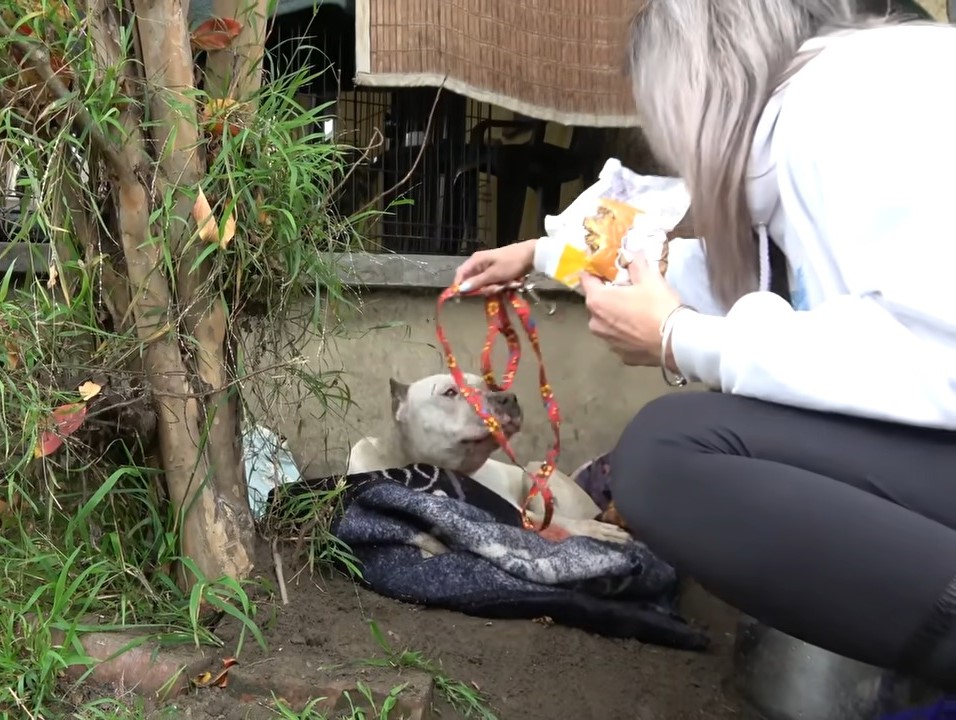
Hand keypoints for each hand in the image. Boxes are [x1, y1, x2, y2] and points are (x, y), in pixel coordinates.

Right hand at [453, 239, 536, 293]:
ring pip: (485, 284)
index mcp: (476, 261)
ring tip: (508, 284)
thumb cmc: (511, 263)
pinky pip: (493, 282)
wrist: (531, 255)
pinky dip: (501, 285)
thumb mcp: (494, 275)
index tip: (464, 298)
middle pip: (473, 281)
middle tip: (497, 288)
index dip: (460, 286)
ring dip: (495, 287)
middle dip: (485, 288)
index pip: (460, 274)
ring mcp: (488, 267)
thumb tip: (461, 289)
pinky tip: (510, 283)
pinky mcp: (496, 271)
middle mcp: (479, 263)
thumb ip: (477, 282)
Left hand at [579, 252, 682, 366]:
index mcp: (597, 301)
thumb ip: (635, 263)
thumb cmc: (658, 306)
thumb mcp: (649, 277)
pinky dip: (626, 332)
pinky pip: (619, 338)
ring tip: (634, 309)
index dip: (595, 272)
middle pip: (596, 303)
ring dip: (615, 315)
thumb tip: (631, 253)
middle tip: (626, 289)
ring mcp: (607, 341)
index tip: (604, 268)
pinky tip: (640, 328)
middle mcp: (595, 323)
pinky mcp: (621, 355)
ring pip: (606, 322)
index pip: (586, 280)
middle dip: (608, 295)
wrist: (675, 341)